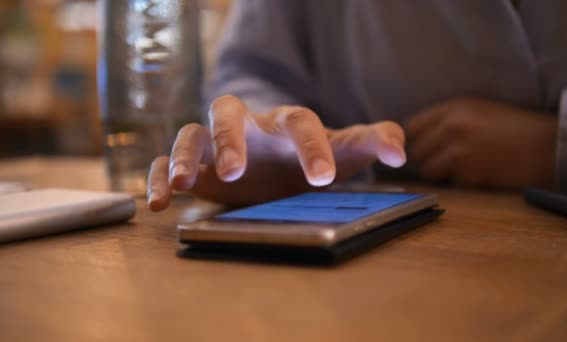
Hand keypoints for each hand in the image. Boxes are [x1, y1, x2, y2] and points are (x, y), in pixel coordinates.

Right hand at [147, 95, 405, 208]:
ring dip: (182, 153)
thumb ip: (371, 142)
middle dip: (230, 139)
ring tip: (182, 182)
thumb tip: (400, 150)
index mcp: (288, 123)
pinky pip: (166, 160)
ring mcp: (217, 143)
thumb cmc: (311, 155)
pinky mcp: (196, 165)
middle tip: (234, 171)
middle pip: (228, 112)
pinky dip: (158, 175)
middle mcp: (249, 127)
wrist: (277, 161)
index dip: (311, 146)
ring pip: (190, 132)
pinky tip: (160, 203)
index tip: (323, 179)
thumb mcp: (343, 150)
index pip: (299, 121)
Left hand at [405, 98, 557, 188]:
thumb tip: (413, 138)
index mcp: (453, 108)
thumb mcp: (477, 110)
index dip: (411, 141)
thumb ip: (445, 119)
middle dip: (426, 159)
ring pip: (428, 171)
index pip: (410, 127)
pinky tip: (480, 173)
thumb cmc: (513, 127)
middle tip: (443, 162)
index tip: (417, 150)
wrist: (549, 144)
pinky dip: (461, 182)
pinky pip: (451, 183)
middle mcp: (452, 126)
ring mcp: (459, 151)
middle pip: (415, 151)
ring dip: (440, 174)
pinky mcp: (469, 173)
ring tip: (462, 168)